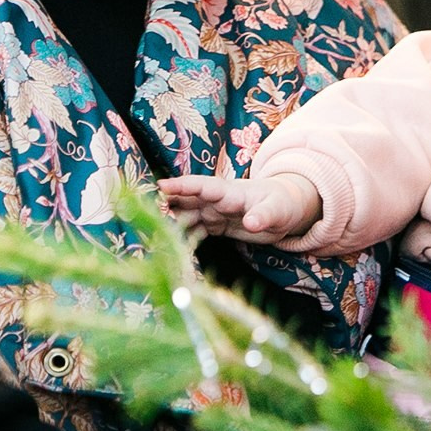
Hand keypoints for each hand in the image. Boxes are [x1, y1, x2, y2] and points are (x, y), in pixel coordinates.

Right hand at [160, 172, 322, 243]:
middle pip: (188, 199)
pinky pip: (195, 228)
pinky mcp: (217, 225)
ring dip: (170, 219)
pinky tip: (170, 244)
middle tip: (143, 209)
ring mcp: (216, 212)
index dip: (182, 186)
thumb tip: (250, 222)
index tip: (161, 186)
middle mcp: (218, 201)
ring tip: (150, 228)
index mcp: (231, 192)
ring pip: (188, 214)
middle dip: (166, 202)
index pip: (203, 186)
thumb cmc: (283, 204)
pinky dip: (183, 234)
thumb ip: (264, 216)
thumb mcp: (278, 210)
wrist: (287, 209)